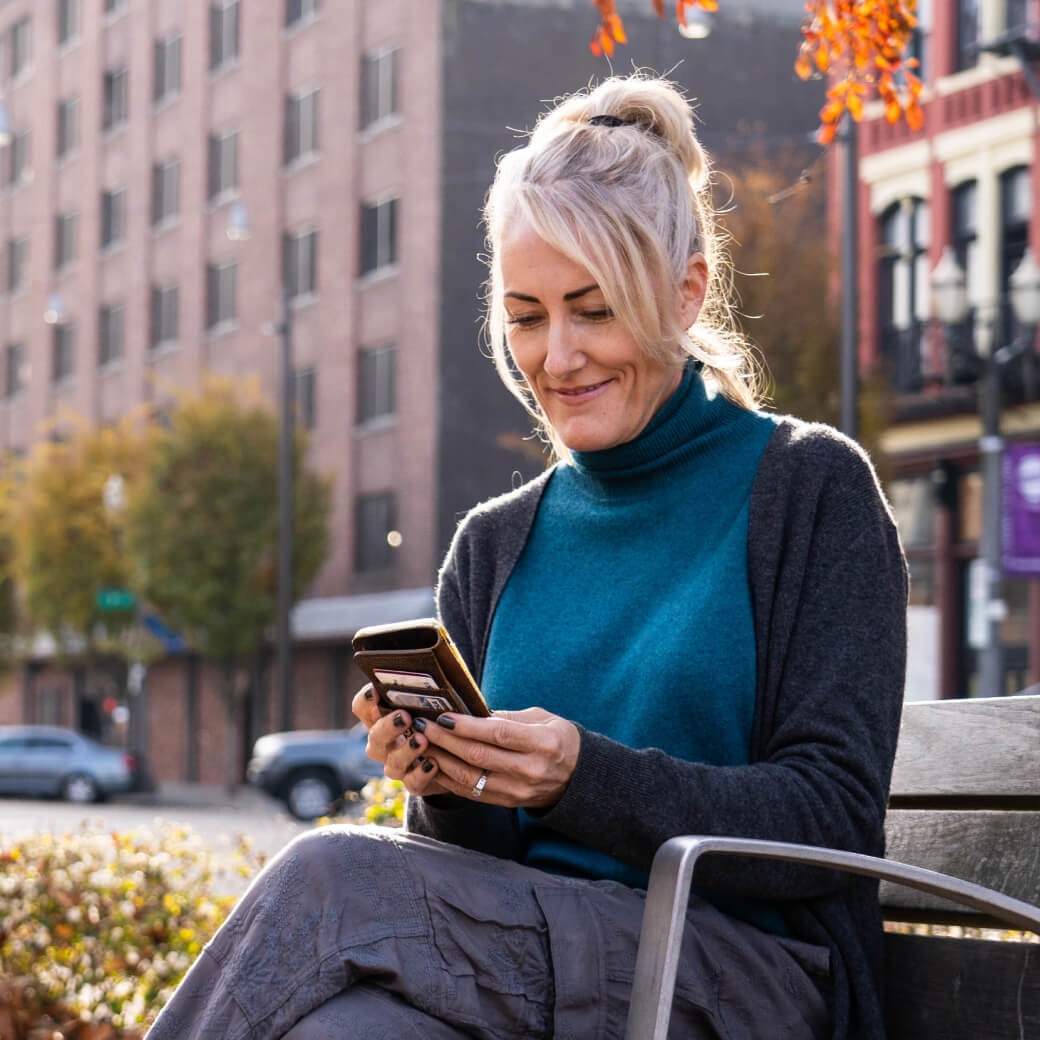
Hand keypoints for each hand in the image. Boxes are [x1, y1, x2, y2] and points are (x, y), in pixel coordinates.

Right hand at [350, 684, 452, 795]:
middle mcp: (384, 744)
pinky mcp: (415, 783)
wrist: (455, 755)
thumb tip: (436, 671)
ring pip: (392, 763)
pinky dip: (421, 774)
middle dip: (388, 726)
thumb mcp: (432, 703)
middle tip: (404, 716)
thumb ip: (425, 692)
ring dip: (406, 750)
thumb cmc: (438, 720)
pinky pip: (413, 783)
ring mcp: (397, 765)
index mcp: (382, 719)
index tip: (375, 691)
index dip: (365, 700)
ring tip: (422, 740)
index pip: (362, 708)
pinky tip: (433, 763)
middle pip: (375, 736)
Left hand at [406, 707, 580, 809]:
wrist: (578, 777)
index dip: (467, 726)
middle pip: (479, 756)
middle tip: (422, 726)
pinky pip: (471, 792)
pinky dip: (448, 778)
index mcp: (543, 744)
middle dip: (445, 741)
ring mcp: (518, 791)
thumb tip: (470, 711)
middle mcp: (530, 770)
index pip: (498, 734)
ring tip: (421, 744)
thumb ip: (507, 717)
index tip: (443, 716)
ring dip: (440, 760)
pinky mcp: (507, 802)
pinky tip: (433, 764)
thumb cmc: (558, 739)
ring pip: (469, 778)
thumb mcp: (541, 718)